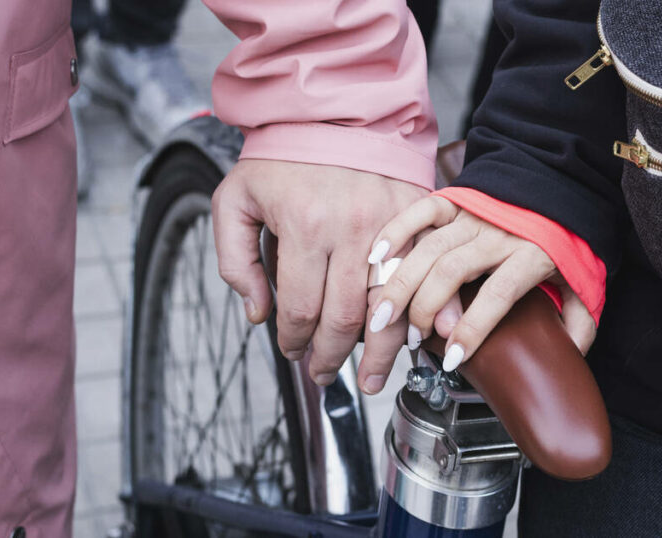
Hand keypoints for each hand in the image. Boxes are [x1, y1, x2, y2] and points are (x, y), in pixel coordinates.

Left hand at [212, 158, 425, 390]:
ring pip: (391, 306)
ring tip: (370, 380)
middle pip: (346, 318)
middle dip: (331, 357)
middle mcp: (352, 228)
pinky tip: (422, 340)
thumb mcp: (235, 200)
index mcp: (305, 226)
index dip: (292, 340)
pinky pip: (424, 274)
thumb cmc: (281, 157)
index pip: (299, 308)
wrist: (335, 108)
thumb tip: (257, 314)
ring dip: (380, 352)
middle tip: (323, 375)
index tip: (289, 351)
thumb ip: (234, 261)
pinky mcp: (418, 214)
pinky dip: (426, 312)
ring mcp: (391, 222)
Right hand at [366, 196, 595, 373]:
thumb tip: (569, 357)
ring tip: (383, 314)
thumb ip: (580, 321)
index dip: (472, 329)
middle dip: (425, 309)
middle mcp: (498, 234)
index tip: (454, 357)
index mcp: (531, 255)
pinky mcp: (458, 200)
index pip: (497, 295)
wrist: (565, 182)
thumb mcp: (584, 281)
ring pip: (430, 248)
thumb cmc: (569, 236)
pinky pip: (422, 211)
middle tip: (413, 338)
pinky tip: (378, 257)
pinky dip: (397, 231)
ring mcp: (474, 215)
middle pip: (452, 271)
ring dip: (402, 282)